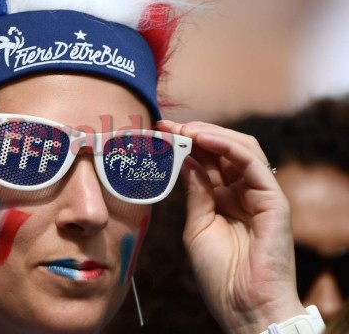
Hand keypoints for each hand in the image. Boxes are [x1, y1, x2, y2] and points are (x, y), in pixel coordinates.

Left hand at [157, 120, 304, 332]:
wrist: (243, 307)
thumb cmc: (219, 274)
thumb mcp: (197, 227)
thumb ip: (195, 192)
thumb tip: (186, 159)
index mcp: (225, 199)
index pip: (208, 161)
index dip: (185, 143)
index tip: (160, 131)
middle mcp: (244, 192)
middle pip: (223, 150)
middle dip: (194, 133)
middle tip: (167, 125)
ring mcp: (261, 195)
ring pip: (241, 149)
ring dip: (210, 134)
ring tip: (183, 129)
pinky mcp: (274, 201)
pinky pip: (253, 165)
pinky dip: (228, 147)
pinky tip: (203, 139)